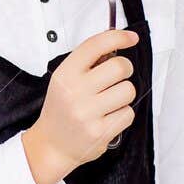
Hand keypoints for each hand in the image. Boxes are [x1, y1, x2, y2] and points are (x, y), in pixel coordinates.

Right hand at [22, 27, 138, 183]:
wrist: (52, 145)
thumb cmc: (62, 109)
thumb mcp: (65, 80)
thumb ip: (87, 62)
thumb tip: (117, 46)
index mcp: (65, 74)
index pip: (96, 45)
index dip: (118, 37)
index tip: (131, 38)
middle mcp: (74, 91)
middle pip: (120, 67)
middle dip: (124, 70)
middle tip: (115, 78)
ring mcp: (87, 113)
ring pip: (128, 90)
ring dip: (124, 95)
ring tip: (109, 102)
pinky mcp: (100, 132)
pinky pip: (128, 113)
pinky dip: (122, 114)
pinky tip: (108, 118)